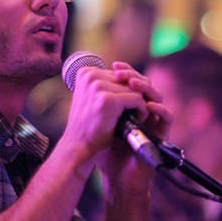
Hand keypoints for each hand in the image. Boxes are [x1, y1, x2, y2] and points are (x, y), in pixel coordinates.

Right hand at [59, 61, 169, 178]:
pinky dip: (141, 111)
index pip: (120, 74)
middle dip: (134, 97)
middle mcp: (91, 75)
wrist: (79, 147)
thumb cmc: (90, 126)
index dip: (127, 91)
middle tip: (131, 114)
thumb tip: (135, 77)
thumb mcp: (95, 98)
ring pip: (135, 89)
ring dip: (138, 105)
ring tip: (132, 118)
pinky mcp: (108, 100)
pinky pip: (137, 99)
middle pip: (129, 80)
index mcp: (86, 72)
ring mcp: (98, 86)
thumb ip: (109, 85)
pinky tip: (136, 120)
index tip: (125, 106)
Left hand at [100, 62, 171, 191]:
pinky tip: (146, 106)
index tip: (114, 67)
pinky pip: (166, 115)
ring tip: (132, 86)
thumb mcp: (97, 123)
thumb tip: (84, 79)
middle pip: (145, 85)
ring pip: (157, 96)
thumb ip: (95, 103)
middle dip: (134, 76)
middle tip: (120, 73)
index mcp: (129, 105)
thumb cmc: (106, 152)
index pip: (132, 81)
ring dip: (145, 88)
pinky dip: (158, 108)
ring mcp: (154, 120)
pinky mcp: (162, 133)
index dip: (126, 71)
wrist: (117, 177)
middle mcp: (143, 110)